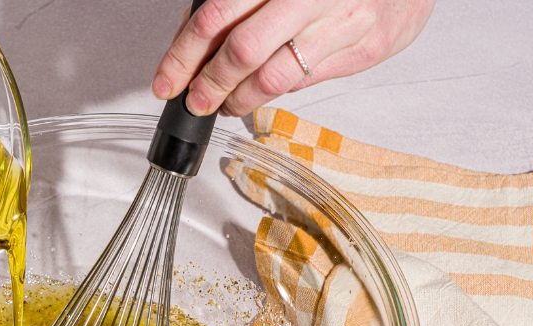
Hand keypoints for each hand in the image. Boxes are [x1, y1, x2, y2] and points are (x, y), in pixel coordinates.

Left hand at [152, 0, 435, 117]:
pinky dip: (278, 92)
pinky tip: (263, 90)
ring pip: (273, 78)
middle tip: (195, 100)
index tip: (166, 80)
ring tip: (226, 103)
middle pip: (241, 52)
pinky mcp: (365, 48)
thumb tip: (198, 31)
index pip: (216, 15)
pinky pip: (308, 82)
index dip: (183, 55)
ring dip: (240, 100)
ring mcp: (342, 23)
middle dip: (208, 85)